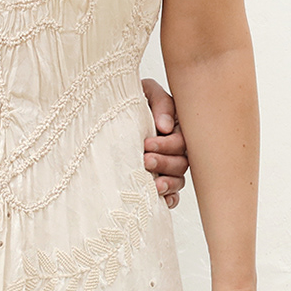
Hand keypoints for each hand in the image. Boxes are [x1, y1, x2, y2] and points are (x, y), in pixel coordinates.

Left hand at [140, 78, 188, 207]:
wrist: (109, 107)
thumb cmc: (131, 98)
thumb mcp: (147, 91)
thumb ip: (161, 103)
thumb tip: (166, 127)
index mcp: (176, 127)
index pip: (181, 141)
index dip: (166, 145)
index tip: (146, 143)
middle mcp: (175, 149)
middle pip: (181, 163)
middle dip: (164, 163)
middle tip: (145, 160)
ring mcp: (168, 166)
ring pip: (178, 180)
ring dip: (168, 183)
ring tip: (154, 185)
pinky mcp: (159, 179)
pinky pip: (172, 195)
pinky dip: (170, 198)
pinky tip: (162, 199)